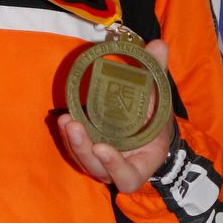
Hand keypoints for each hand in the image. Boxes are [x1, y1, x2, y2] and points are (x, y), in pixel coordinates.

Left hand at [57, 39, 172, 193]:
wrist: (148, 126)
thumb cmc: (156, 116)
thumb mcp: (159, 96)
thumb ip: (157, 73)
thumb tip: (159, 44)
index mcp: (142, 163)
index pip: (127, 177)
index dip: (115, 167)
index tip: (103, 148)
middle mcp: (118, 166)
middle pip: (97, 169)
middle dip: (83, 150)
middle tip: (74, 127)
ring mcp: (101, 160)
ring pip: (83, 160)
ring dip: (72, 142)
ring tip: (65, 120)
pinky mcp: (88, 150)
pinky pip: (76, 148)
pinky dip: (68, 135)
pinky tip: (63, 118)